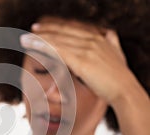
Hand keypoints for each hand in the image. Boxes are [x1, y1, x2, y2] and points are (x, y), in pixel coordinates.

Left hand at [20, 18, 137, 104]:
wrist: (125, 90)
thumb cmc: (119, 77)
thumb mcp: (117, 54)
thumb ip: (112, 43)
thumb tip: (110, 34)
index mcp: (99, 38)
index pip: (72, 28)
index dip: (56, 27)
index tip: (43, 28)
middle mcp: (92, 40)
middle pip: (63, 31)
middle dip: (45, 30)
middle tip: (31, 30)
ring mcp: (87, 49)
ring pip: (58, 40)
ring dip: (39, 38)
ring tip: (25, 39)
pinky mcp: (82, 60)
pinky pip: (58, 50)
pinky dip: (44, 46)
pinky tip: (33, 45)